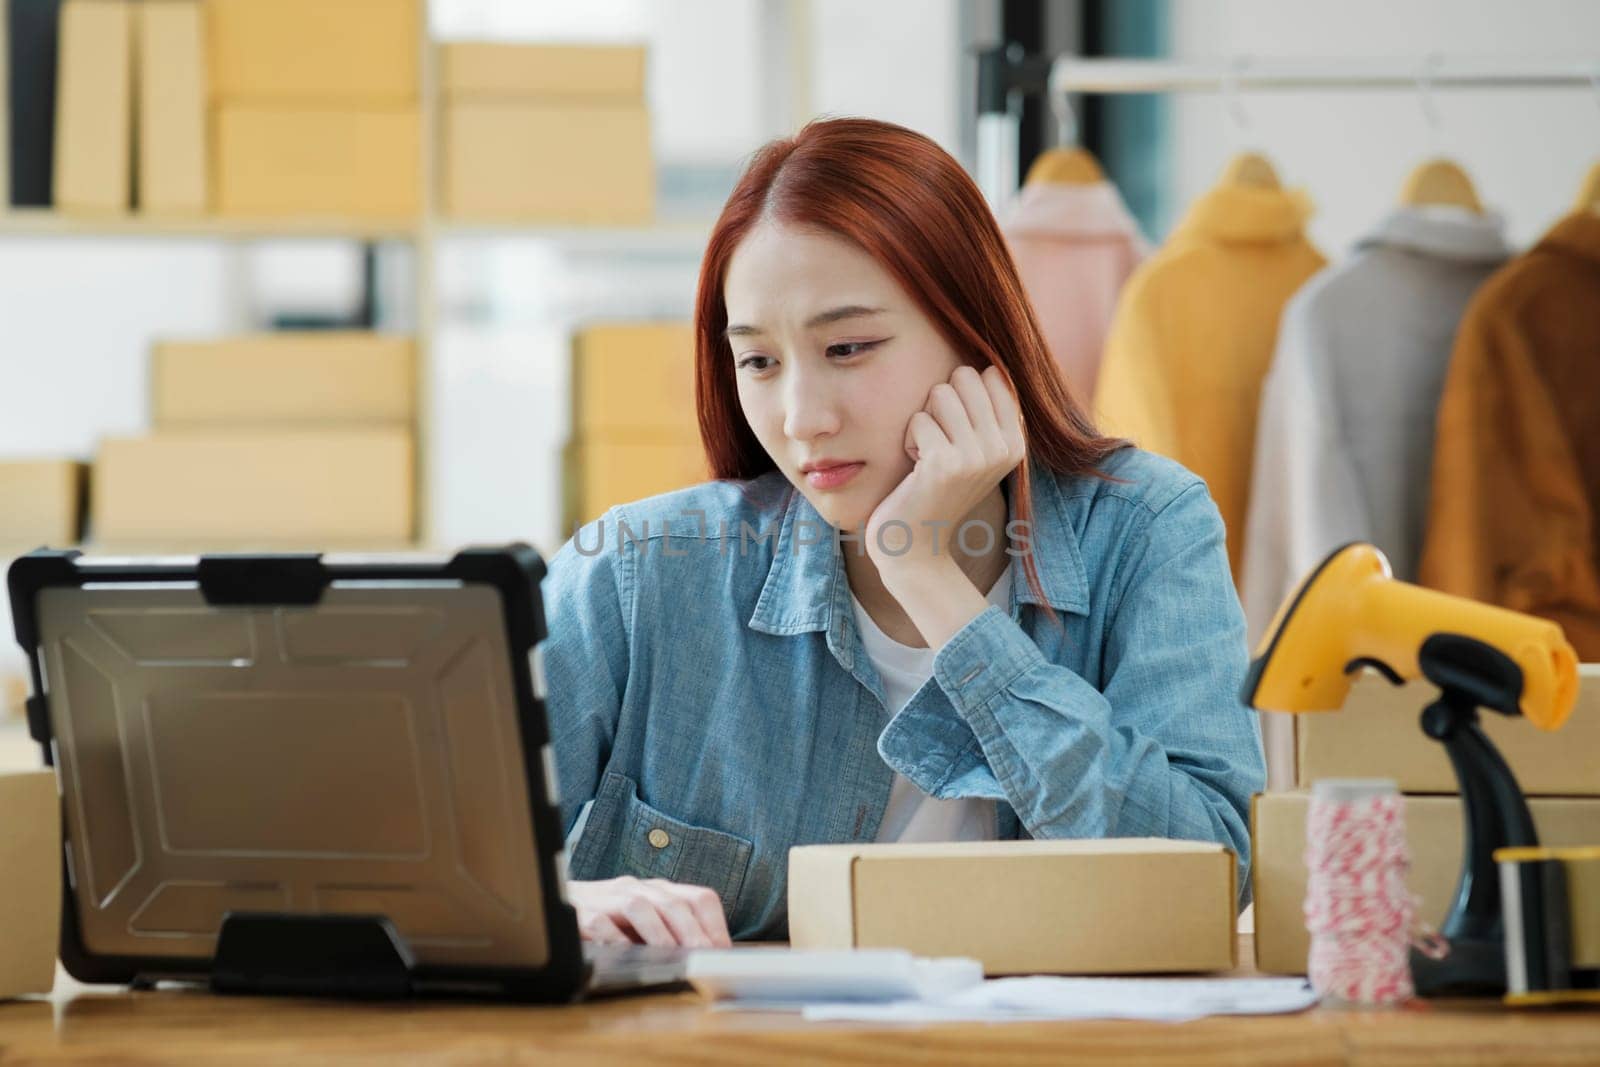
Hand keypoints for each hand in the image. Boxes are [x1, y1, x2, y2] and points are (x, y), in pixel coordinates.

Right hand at [567, 876, 731, 947]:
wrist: (553, 899)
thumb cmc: (608, 916)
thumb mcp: (645, 920)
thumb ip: (672, 932)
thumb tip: (707, 959)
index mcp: (658, 889)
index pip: (697, 897)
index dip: (714, 925)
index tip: (723, 952)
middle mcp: (637, 888)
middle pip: (672, 902)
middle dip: (692, 932)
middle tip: (703, 957)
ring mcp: (609, 897)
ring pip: (640, 907)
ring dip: (659, 934)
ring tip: (672, 957)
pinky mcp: (582, 912)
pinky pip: (601, 922)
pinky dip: (616, 938)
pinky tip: (627, 954)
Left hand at [865, 364, 1024, 572]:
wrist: (915, 545)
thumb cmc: (936, 490)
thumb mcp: (973, 451)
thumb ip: (985, 412)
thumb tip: (988, 364)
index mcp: (1017, 442)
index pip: (992, 375)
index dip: (961, 394)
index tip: (958, 433)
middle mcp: (1004, 448)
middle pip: (964, 376)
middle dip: (941, 403)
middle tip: (939, 443)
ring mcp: (977, 456)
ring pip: (939, 393)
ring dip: (924, 421)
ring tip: (928, 455)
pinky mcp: (946, 464)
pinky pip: (918, 419)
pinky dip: (909, 440)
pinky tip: (916, 469)